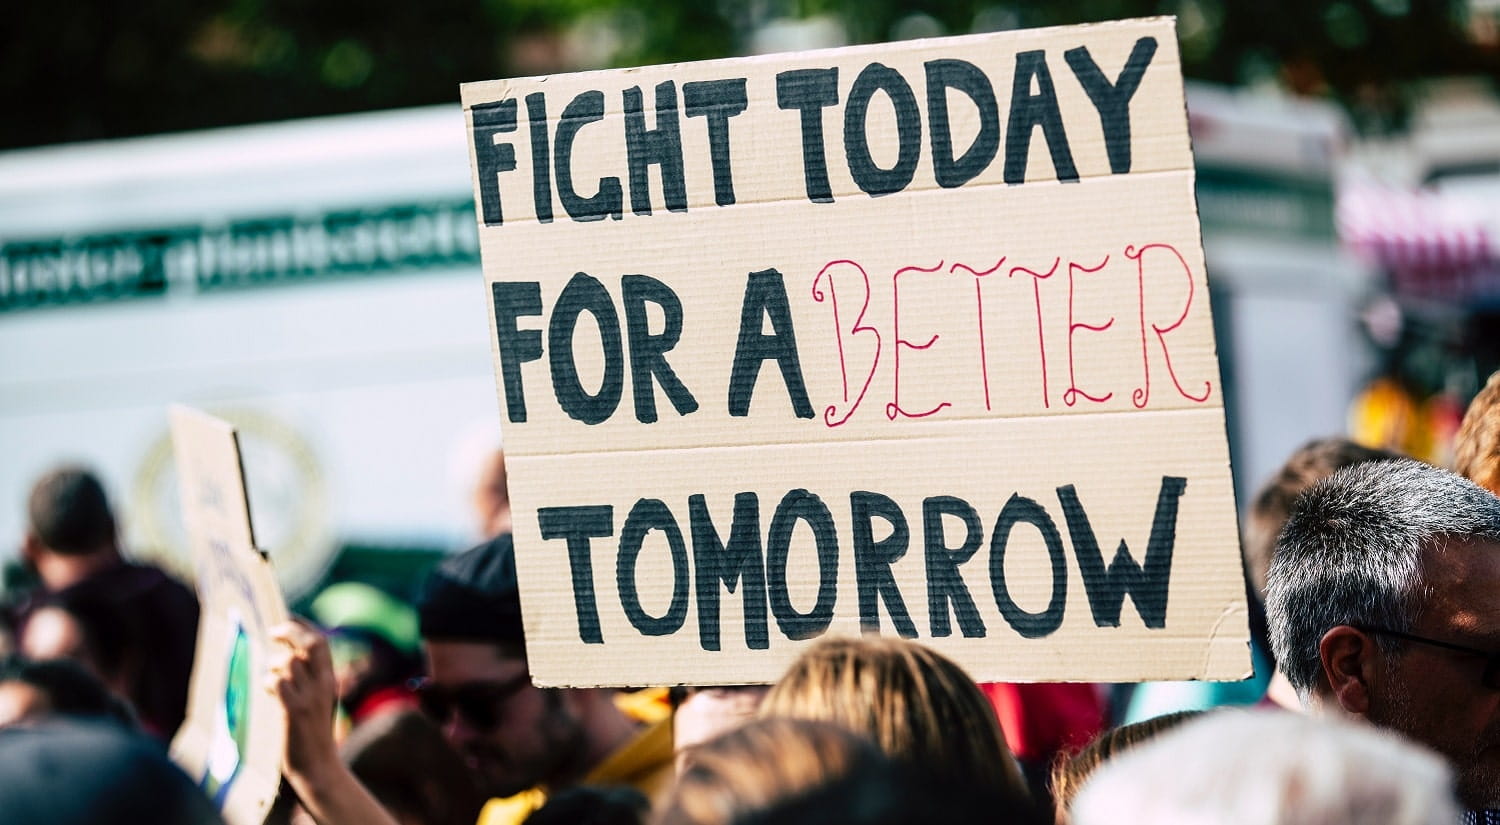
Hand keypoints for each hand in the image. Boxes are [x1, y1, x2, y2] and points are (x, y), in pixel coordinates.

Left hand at [267, 620, 338, 780]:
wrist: (318, 766)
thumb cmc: (312, 733)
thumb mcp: (317, 701)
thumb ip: (307, 680)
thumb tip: (285, 659)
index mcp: (329, 679)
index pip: (320, 641)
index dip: (302, 625)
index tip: (287, 617)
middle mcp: (323, 684)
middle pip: (311, 643)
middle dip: (290, 630)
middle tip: (273, 631)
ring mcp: (310, 697)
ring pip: (289, 662)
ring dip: (273, 664)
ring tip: (269, 675)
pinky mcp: (294, 711)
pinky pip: (278, 683)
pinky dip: (268, 682)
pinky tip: (267, 691)